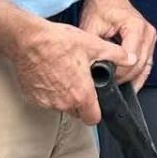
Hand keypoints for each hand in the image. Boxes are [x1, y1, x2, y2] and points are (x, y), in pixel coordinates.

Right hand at [9, 18, 128, 123]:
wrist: (27, 39)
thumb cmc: (56, 42)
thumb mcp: (92, 45)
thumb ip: (116, 55)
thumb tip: (130, 59)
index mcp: (81, 94)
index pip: (93, 118)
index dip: (97, 111)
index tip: (95, 102)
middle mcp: (63, 103)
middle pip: (77, 112)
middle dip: (81, 102)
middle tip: (80, 82)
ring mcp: (46, 102)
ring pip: (61, 106)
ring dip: (64, 96)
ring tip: (64, 74)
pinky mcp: (33, 97)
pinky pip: (46, 100)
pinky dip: (49, 92)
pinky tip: (50, 75)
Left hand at [79, 0, 156, 90]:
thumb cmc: (100, 5)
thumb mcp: (91, 26)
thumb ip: (94, 48)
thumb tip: (91, 69)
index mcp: (135, 26)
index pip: (129, 59)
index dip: (116, 73)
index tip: (102, 78)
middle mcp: (147, 32)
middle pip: (139, 66)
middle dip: (123, 78)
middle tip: (106, 85)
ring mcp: (150, 37)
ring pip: (145, 67)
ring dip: (131, 79)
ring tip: (116, 87)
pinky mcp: (149, 42)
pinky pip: (147, 64)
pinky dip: (138, 76)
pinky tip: (130, 86)